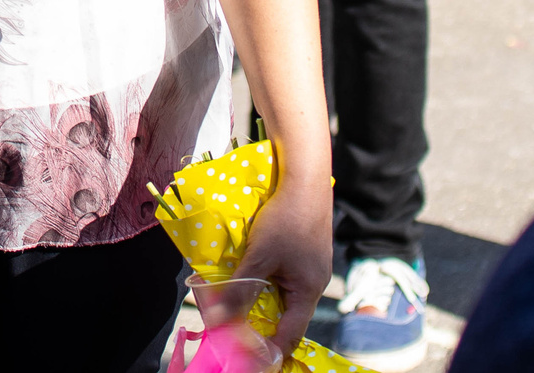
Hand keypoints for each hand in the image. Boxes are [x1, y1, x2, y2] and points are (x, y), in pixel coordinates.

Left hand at [229, 153, 333, 361]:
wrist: (302, 178)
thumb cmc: (284, 219)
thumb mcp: (258, 257)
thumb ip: (240, 291)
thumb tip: (220, 322)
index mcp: (309, 290)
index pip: (291, 334)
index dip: (270, 348)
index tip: (248, 357)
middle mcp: (314, 283)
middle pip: (287, 315)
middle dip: (262, 322)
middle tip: (235, 328)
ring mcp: (311, 266)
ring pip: (284, 293)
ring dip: (262, 298)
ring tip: (238, 301)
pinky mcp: (305, 250)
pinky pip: (285, 276)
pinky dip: (267, 280)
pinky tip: (251, 273)